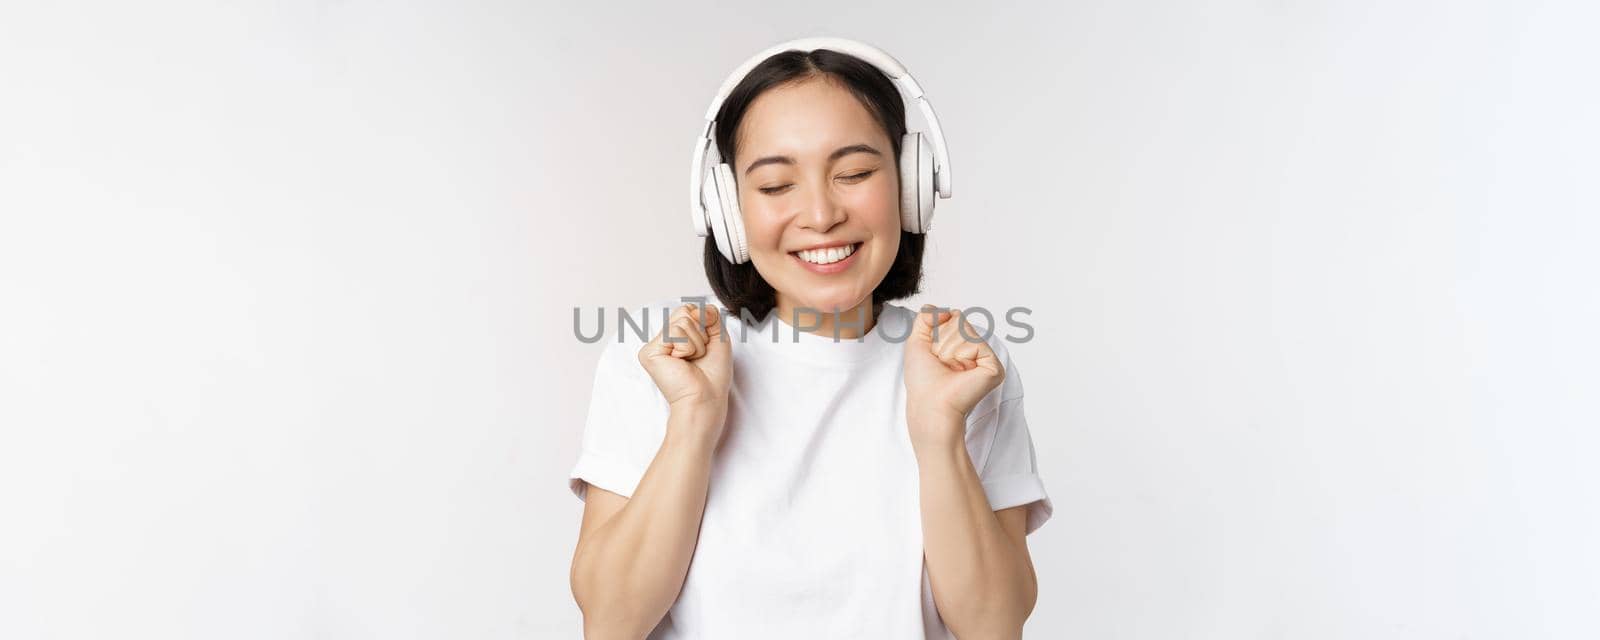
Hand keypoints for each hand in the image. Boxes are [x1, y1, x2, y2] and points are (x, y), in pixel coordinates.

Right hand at [637, 303, 732, 435]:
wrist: (706, 397)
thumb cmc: (713, 374)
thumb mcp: (718, 337)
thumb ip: (710, 315)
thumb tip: (696, 307)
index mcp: (676, 337)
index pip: (690, 309)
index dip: (705, 324)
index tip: (706, 347)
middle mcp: (663, 339)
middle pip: (685, 311)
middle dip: (700, 333)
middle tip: (697, 355)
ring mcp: (654, 345)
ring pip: (682, 321)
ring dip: (696, 343)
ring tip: (691, 361)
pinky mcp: (649, 352)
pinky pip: (675, 332)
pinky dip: (687, 347)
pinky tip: (682, 363)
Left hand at [903, 305, 1005, 444]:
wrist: (929, 403)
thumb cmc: (922, 379)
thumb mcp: (917, 340)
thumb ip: (926, 317)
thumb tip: (948, 310)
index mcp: (961, 345)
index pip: (953, 316)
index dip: (936, 331)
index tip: (933, 354)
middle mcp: (976, 350)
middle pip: (959, 319)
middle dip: (941, 339)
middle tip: (941, 363)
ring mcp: (986, 358)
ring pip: (965, 329)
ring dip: (948, 348)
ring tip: (949, 368)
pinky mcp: (994, 367)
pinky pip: (975, 342)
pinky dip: (960, 354)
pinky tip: (960, 371)